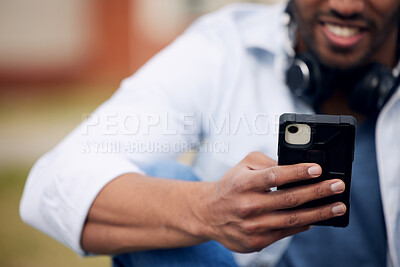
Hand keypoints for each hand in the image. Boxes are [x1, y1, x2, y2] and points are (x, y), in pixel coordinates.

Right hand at [197, 151, 345, 252]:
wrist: (209, 214)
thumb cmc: (231, 186)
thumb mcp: (243, 166)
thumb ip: (266, 162)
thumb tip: (294, 167)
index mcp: (243, 183)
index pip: (274, 176)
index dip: (298, 173)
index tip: (318, 169)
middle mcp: (247, 205)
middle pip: (289, 199)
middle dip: (318, 192)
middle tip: (338, 186)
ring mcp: (252, 226)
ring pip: (292, 219)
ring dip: (319, 213)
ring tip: (338, 206)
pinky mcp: (256, 241)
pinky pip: (286, 232)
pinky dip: (304, 225)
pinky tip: (317, 218)